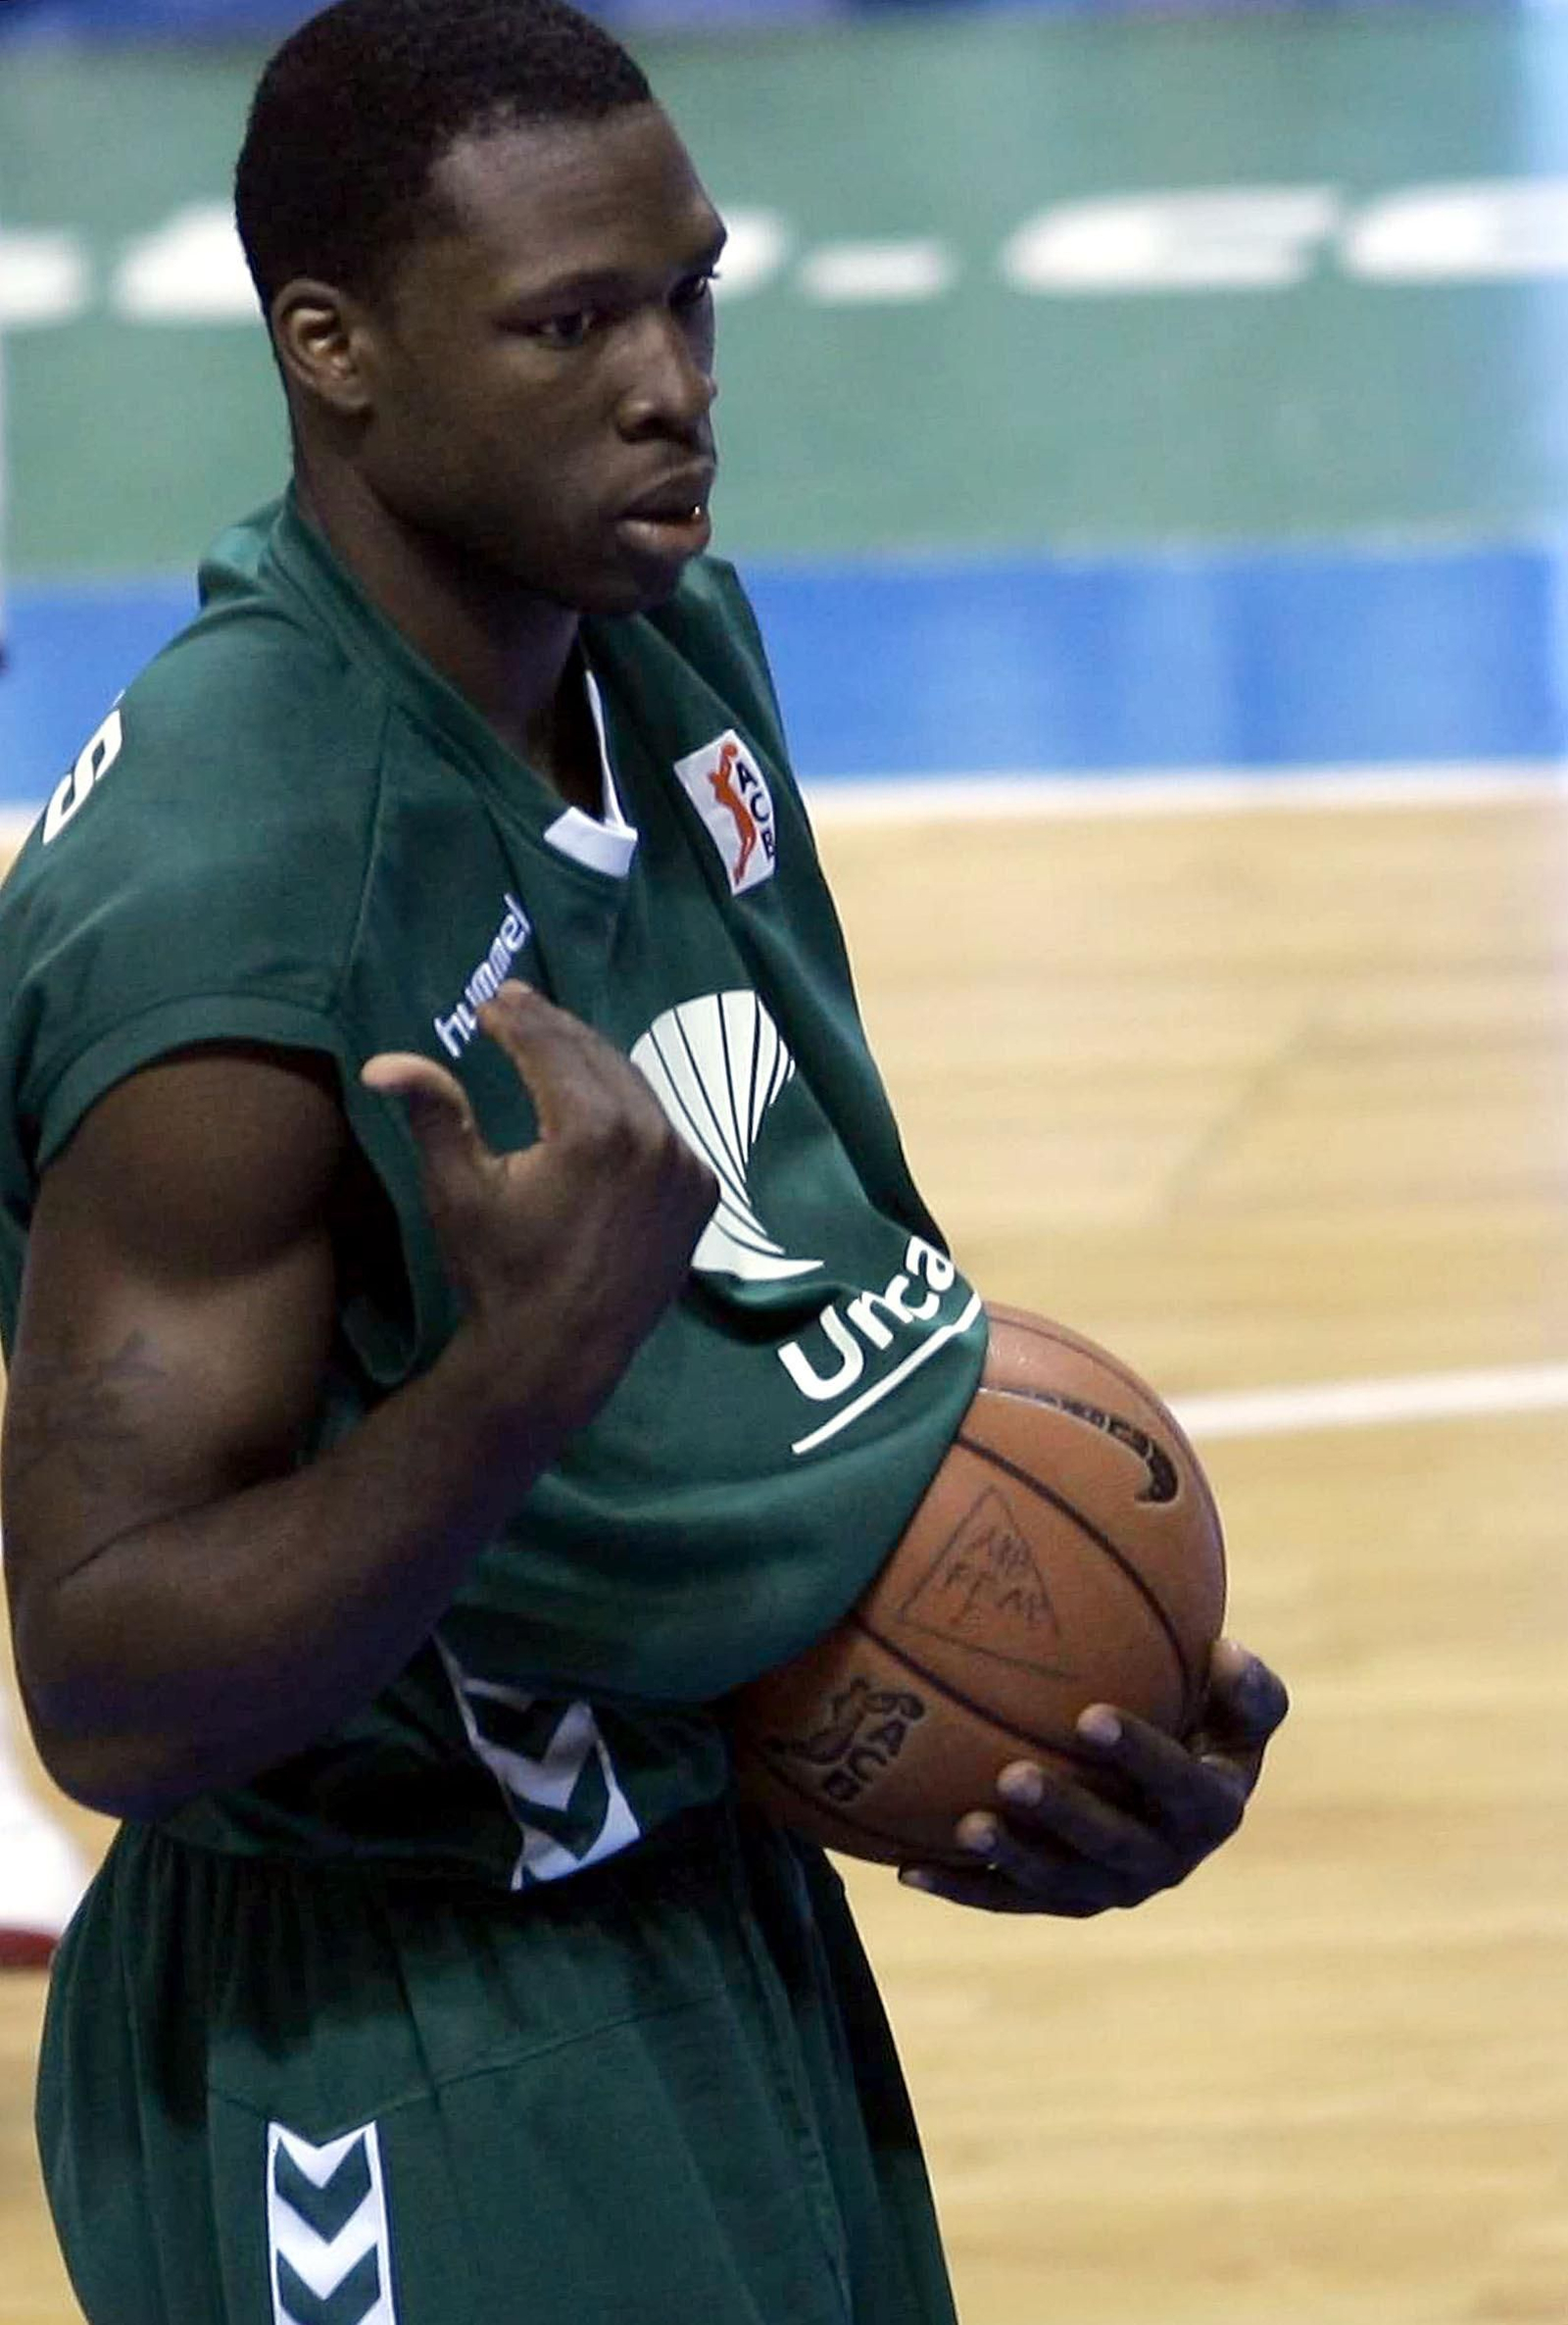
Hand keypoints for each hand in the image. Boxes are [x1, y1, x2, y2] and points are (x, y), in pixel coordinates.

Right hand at [362, 981, 717, 1421]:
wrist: (557, 1356)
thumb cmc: (499, 1272)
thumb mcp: (458, 1191)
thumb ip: (435, 1113)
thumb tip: (382, 1062)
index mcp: (595, 1129)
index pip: (551, 1047)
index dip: (517, 1018)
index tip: (491, 1001)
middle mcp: (654, 1137)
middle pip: (598, 1057)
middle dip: (553, 1030)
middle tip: (518, 1005)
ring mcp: (685, 1166)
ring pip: (635, 1090)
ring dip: (593, 1064)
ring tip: (553, 1047)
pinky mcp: (700, 1194)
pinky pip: (662, 1131)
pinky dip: (630, 1110)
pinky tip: (600, 1104)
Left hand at [899, 1637, 1287, 1916]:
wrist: (1178, 1779)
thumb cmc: (1208, 1717)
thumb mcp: (1244, 1703)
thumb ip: (1248, 1684)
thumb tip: (1225, 1652)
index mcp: (1214, 1808)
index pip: (1181, 1784)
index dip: (1139, 1755)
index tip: (1090, 1716)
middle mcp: (1167, 1859)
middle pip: (1115, 1845)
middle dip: (1064, 1814)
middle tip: (1012, 1775)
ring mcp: (1113, 1888)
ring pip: (1060, 1883)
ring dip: (1012, 1858)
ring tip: (965, 1825)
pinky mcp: (1065, 1901)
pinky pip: (1011, 1900)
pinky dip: (963, 1887)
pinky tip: (908, 1869)